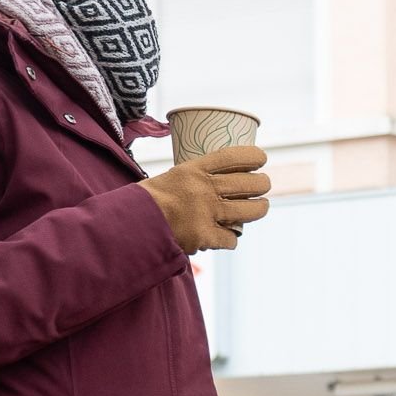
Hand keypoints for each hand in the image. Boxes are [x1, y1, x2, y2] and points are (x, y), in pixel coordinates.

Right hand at [146, 145, 270, 250]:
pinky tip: (228, 238)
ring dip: (260, 209)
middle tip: (264, 185)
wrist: (130, 224)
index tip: (262, 158)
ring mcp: (206, 213)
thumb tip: (215, 181)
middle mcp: (204, 189)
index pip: (232, 156)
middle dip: (262, 184)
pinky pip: (231, 238)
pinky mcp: (205, 236)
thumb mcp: (170, 178)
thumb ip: (193, 179)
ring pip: (249, 210)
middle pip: (249, 183)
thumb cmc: (146, 201)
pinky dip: (231, 239)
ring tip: (261, 207)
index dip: (253, 156)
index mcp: (193, 169)